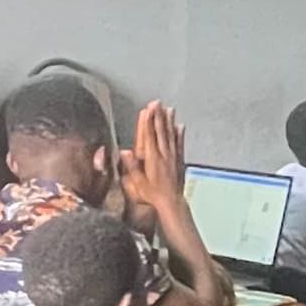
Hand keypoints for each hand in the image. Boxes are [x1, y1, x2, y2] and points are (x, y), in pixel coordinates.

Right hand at [117, 99, 189, 216]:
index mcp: (152, 159)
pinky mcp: (179, 161)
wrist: (171, 203)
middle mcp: (164, 155)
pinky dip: (180, 134)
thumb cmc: (153, 195)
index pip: (149, 136)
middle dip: (158, 116)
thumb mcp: (138, 183)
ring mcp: (173, 157)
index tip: (147, 109)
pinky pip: (179, 144)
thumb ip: (131, 167)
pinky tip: (180, 126)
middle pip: (161, 131)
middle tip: (158, 103)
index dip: (148, 121)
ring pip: (171, 135)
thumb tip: (124, 151)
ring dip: (169, 121)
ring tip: (169, 109)